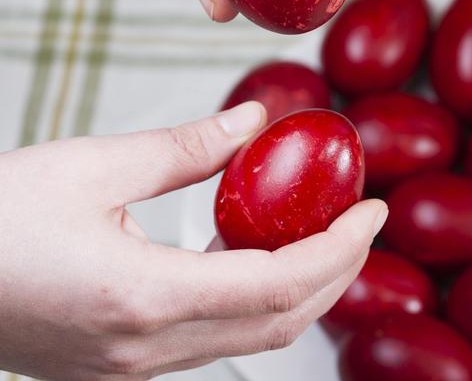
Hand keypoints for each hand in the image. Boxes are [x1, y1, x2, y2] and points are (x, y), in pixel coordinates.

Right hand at [0, 102, 386, 379]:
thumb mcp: (90, 167)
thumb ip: (185, 148)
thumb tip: (254, 122)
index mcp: (143, 297)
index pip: (280, 284)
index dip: (341, 248)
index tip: (375, 210)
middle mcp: (150, 348)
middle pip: (283, 322)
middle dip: (339, 271)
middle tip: (363, 220)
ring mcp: (140, 368)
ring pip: (256, 337)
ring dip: (304, 288)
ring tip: (326, 234)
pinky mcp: (129, 366)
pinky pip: (220, 338)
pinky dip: (260, 299)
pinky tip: (260, 253)